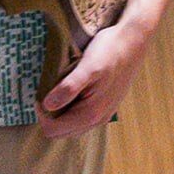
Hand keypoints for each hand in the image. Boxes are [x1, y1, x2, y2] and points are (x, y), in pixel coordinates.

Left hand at [36, 22, 147, 138]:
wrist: (132, 42)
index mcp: (90, 115)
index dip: (42, 113)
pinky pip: (80, 115)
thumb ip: (69, 88)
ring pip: (70, 124)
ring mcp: (101, 114)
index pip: (53, 129)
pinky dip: (70, 105)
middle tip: (48, 88)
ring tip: (58, 87)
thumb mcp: (87, 67)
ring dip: (60, 110)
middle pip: (61, 131)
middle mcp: (96, 120)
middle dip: (50, 114)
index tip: (41, 91)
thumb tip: (48, 106)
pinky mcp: (104, 105)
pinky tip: (71, 87)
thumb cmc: (109, 51)